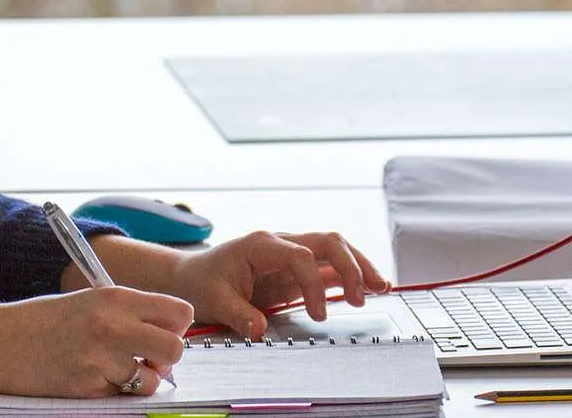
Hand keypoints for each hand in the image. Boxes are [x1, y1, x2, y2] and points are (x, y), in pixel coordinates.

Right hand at [0, 286, 192, 397]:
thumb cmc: (45, 321)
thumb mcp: (90, 301)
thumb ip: (130, 313)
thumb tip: (170, 333)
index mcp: (116, 298)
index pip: (179, 312)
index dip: (176, 327)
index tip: (161, 332)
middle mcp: (113, 326)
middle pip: (175, 348)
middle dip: (167, 359)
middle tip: (147, 359)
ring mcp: (101, 359)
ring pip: (152, 380)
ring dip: (139, 380)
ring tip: (114, 370)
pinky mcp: (89, 387)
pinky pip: (122, 395)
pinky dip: (113, 391)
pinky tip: (90, 376)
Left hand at [168, 231, 390, 338]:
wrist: (190, 276)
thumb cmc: (200, 282)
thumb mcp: (214, 300)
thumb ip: (238, 313)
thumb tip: (260, 329)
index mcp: (261, 245)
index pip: (300, 256)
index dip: (314, 285)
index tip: (319, 315)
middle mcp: (281, 243)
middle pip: (327, 242)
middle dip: (350, 266)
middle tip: (362, 296)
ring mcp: (291, 254)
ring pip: (334, 250)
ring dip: (358, 267)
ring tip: (381, 288)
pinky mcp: (296, 270)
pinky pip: (329, 267)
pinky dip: (350, 276)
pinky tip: (369, 288)